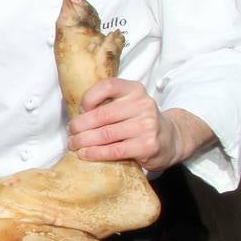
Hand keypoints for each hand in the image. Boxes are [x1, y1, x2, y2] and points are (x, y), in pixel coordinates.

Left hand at [67, 78, 190, 171]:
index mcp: (135, 90)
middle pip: (101, 115)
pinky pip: (113, 150)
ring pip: (105, 134)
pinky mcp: (147, 146)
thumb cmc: (138, 121)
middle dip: (79, 126)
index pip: (107, 86)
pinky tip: (84, 154)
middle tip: (71, 132)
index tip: (80, 110)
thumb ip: (107, 103)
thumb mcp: (127, 104)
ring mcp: (147, 125)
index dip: (88, 98)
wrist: (170, 139)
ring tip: (74, 144)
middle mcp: (143, 105)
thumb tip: (76, 115)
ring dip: (83, 141)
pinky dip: (95, 153)